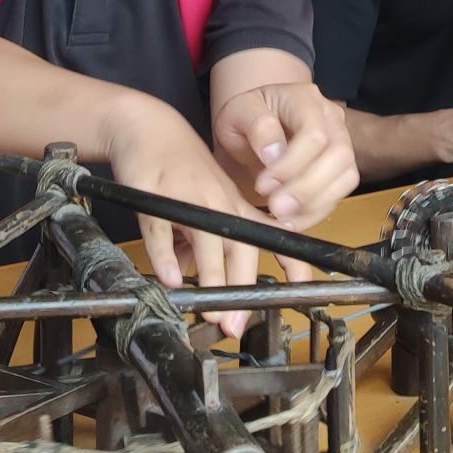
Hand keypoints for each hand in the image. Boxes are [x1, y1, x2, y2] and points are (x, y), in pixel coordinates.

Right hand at [105, 94, 279, 335]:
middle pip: (240, 247)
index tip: (303, 289)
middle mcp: (219, 202)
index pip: (271, 236)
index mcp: (235, 206)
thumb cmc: (182, 169)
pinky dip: (166, 257)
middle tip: (236, 323)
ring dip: (211, 278)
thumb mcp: (207, 200)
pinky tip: (171, 279)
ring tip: (211, 310)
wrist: (149, 129)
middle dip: (241, 288)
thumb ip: (208, 242)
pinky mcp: (156, 197)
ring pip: (207, 242)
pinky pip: (162, 231)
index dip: (290, 263)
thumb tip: (201, 281)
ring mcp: (189, 199)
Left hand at [214, 83, 358, 230]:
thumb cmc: (245, 117)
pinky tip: (292, 220)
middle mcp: (330, 117)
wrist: (252, 127)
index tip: (263, 184)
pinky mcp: (339, 167)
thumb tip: (274, 155)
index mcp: (304, 98)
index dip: (292, 164)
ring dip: (315, 203)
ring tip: (282, 216)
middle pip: (338, 155)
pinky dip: (316, 213)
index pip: (314, 133)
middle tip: (275, 207)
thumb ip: (256, 127)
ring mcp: (341, 141)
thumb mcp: (236, 113)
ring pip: (347, 176)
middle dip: (307, 188)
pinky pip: (340, 194)